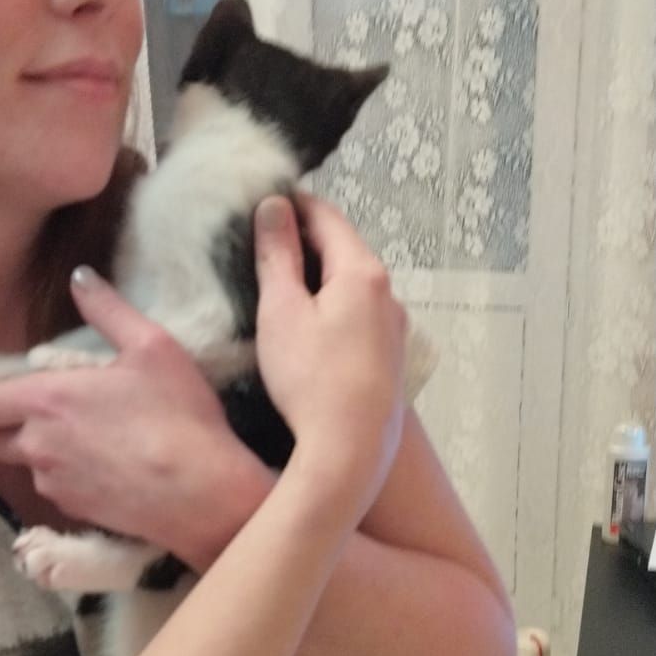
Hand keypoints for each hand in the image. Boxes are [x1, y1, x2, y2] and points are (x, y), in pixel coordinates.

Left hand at [0, 272, 267, 567]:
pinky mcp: (72, 511)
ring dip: (37, 449)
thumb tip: (80, 276)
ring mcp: (52, 482)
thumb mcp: (152, 346)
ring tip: (82, 436)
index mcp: (45, 399)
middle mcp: (36, 444)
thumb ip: (107, 309)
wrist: (203, 494)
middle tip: (43, 407)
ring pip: (24, 463)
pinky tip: (104, 465)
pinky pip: (53, 488)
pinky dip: (65, 476)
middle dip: (3, 422)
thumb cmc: (179, 416)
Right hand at [254, 193, 405, 515]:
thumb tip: (274, 207)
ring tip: (279, 284)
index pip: (327, 217)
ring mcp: (393, 328)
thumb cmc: (310, 380)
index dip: (293, 204)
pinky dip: (332, 306)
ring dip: (319, 276)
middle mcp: (388, 294)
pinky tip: (308, 326)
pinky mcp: (390, 359)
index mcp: (363, 272)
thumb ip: (277, 255)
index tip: (262, 202)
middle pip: (343, 249)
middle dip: (304, 240)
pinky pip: (359, 315)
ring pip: (352, 284)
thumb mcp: (281, 311)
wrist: (350, 453)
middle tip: (262, 242)